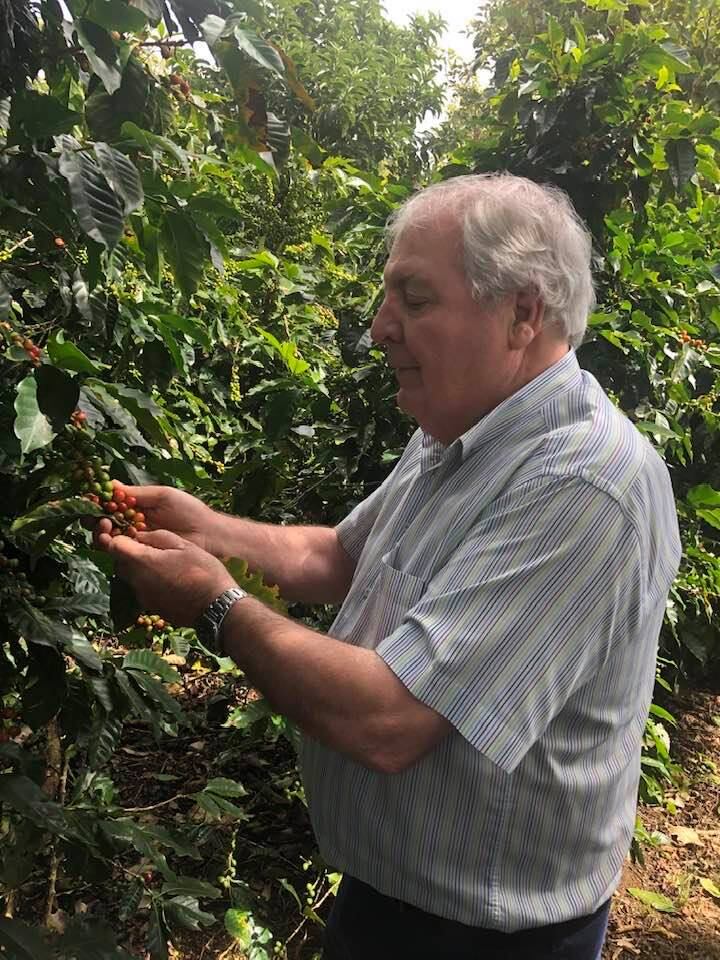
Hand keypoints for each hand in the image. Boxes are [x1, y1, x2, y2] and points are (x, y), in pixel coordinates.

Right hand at [94, 486, 218, 552]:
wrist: (208, 534)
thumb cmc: (189, 510)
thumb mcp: (162, 496)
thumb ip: (137, 494)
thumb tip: (110, 484)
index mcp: (137, 507)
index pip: (111, 505)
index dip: (98, 503)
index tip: (89, 500)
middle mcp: (133, 524)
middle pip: (105, 523)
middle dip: (95, 520)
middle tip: (97, 519)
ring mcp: (137, 540)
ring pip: (110, 538)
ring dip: (101, 533)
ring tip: (104, 528)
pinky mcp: (142, 555)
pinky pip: (122, 552)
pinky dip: (113, 546)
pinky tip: (111, 541)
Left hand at [97, 528, 236, 625]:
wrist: (216, 607)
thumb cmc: (203, 571)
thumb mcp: (182, 544)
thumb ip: (156, 537)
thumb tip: (139, 536)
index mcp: (142, 561)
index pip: (112, 545)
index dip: (112, 534)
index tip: (120, 528)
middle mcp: (136, 580)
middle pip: (118, 561)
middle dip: (125, 550)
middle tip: (141, 541)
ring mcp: (142, 596)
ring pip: (130, 575)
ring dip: (137, 565)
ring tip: (158, 559)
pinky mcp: (150, 606)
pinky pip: (141, 587)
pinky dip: (148, 579)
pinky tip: (167, 575)